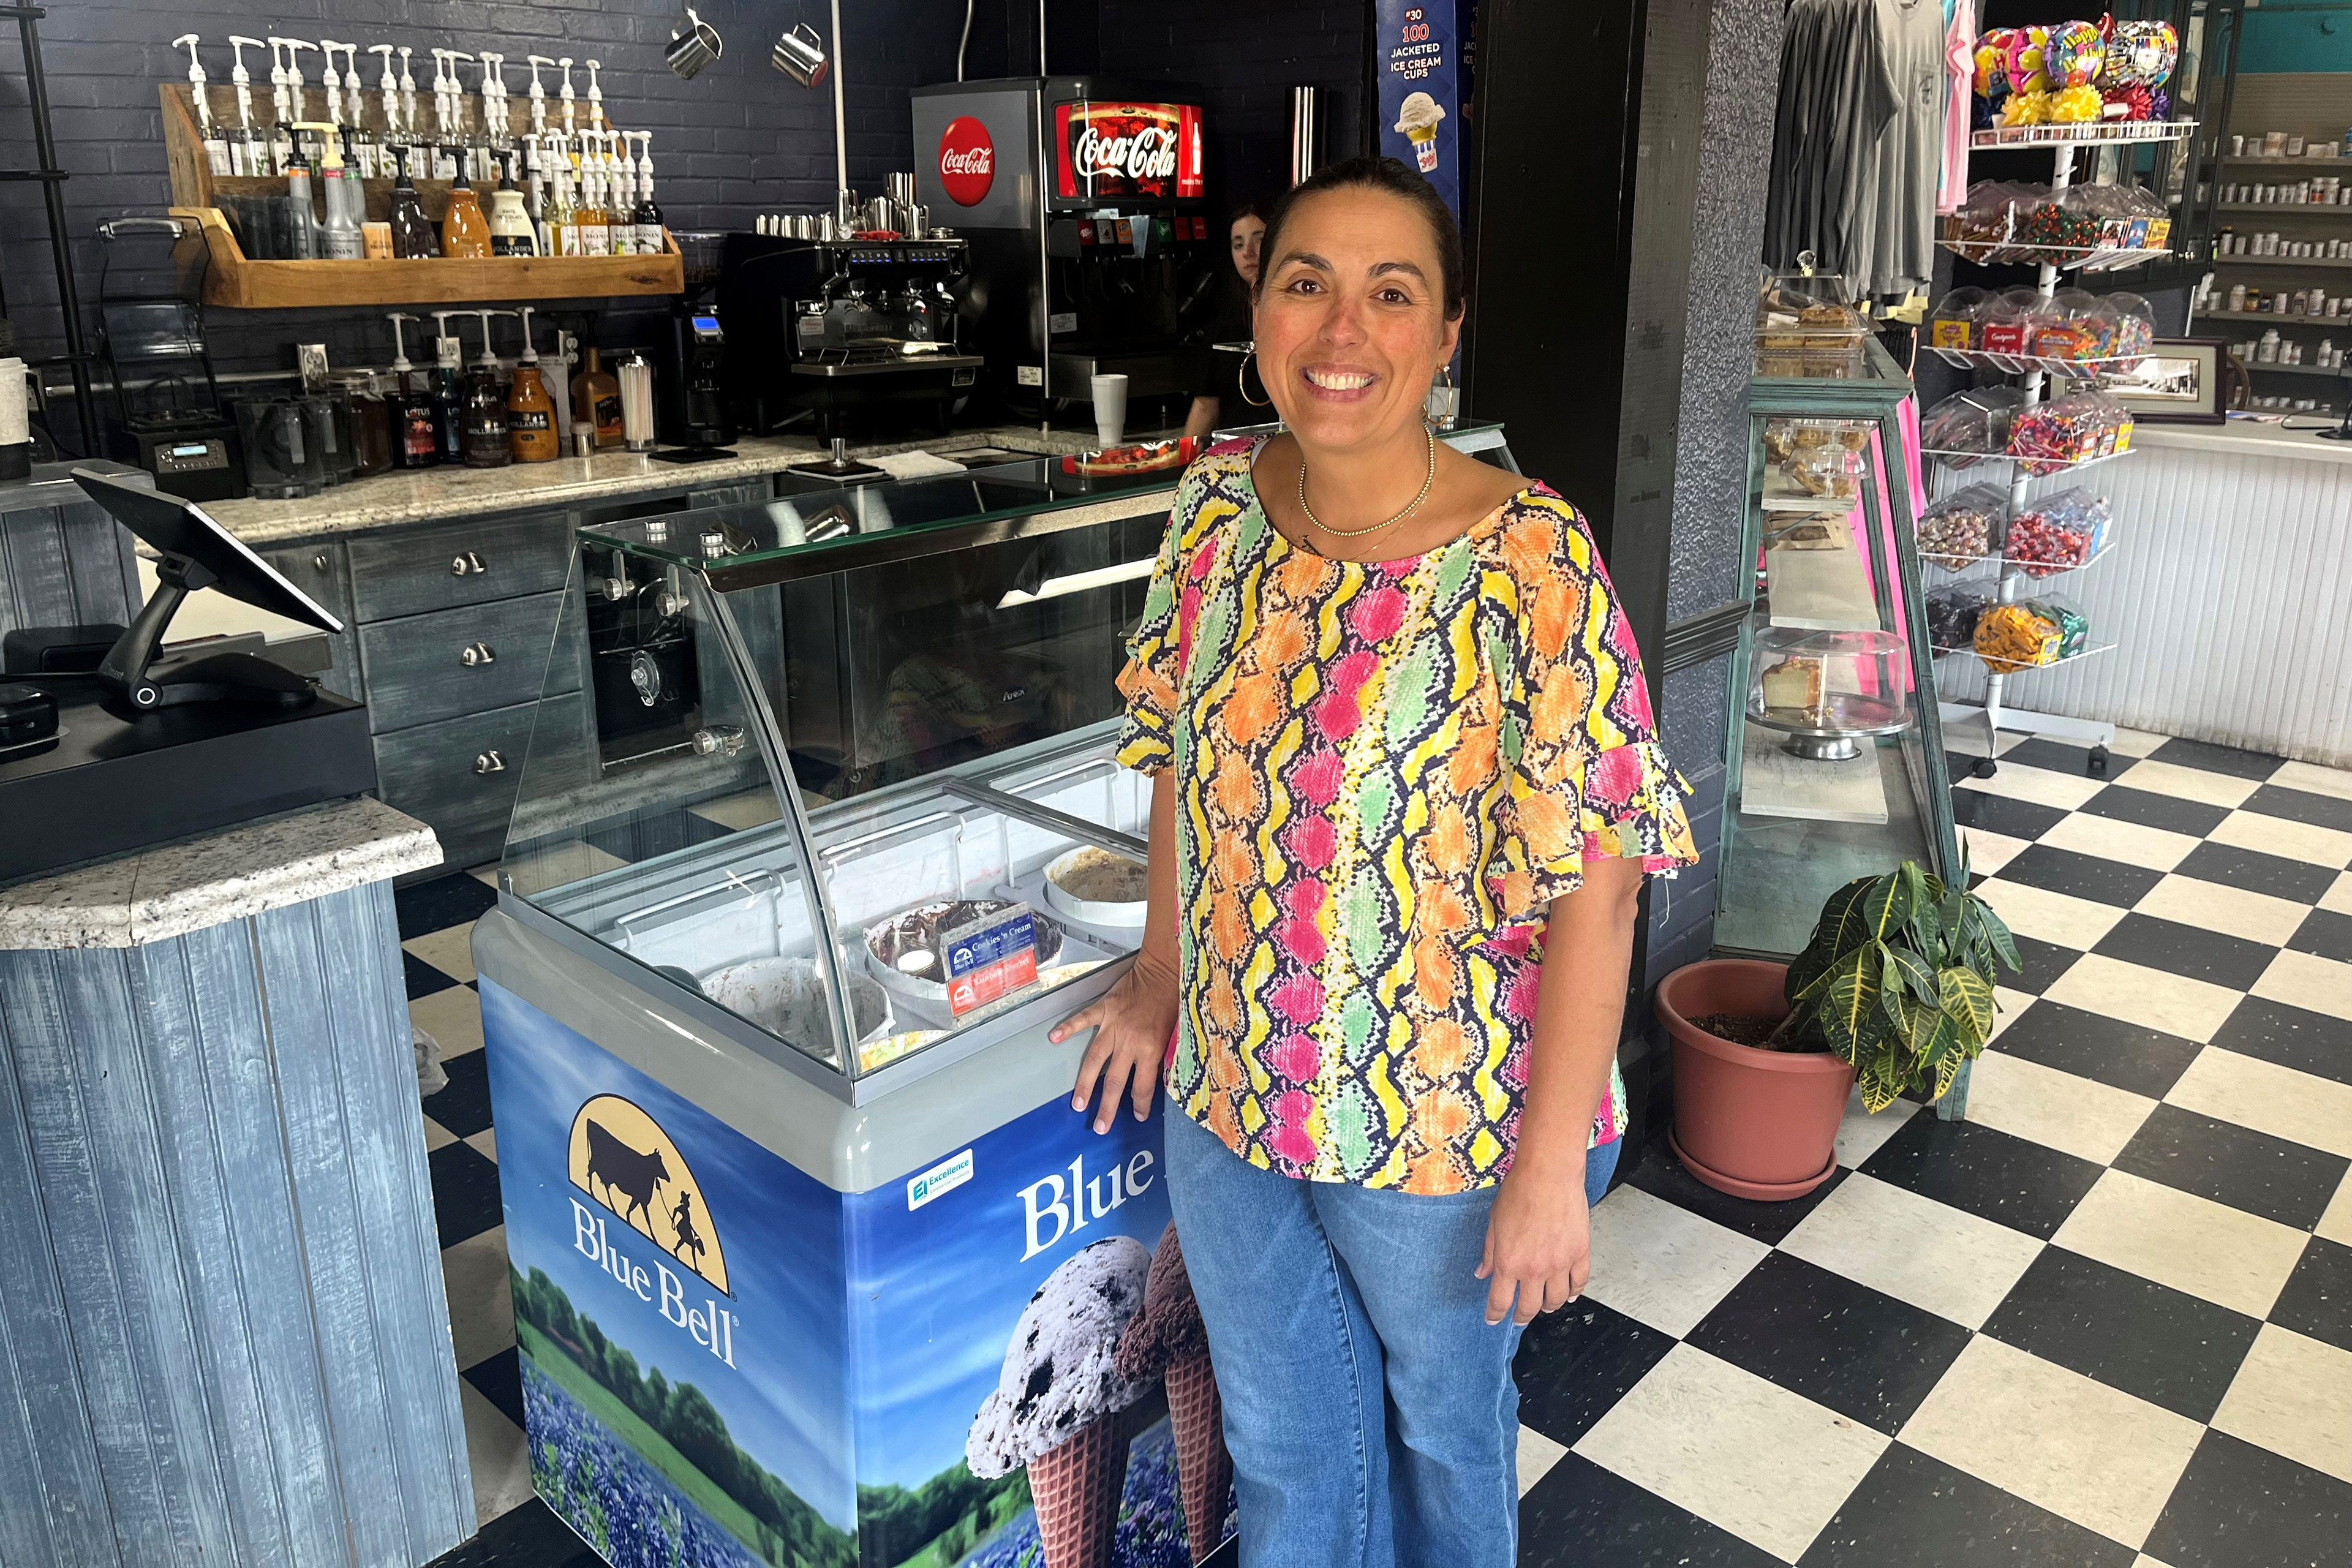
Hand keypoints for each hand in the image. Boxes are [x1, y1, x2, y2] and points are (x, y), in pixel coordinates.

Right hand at [1052, 953, 1178, 1133]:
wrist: (1166, 970)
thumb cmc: (1175, 1001)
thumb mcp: (1176, 1034)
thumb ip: (1163, 1056)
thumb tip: (1156, 1079)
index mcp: (1151, 1049)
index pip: (1143, 1086)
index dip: (1140, 1105)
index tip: (1137, 1117)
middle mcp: (1130, 1041)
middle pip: (1115, 1081)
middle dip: (1106, 1107)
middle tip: (1099, 1127)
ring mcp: (1113, 1025)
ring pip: (1095, 1059)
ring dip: (1085, 1083)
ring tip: (1077, 1103)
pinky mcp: (1104, 1008)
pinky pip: (1083, 1020)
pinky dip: (1067, 1028)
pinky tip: (1054, 1038)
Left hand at [1476, 1158, 1592, 1325]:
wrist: (1549, 1175)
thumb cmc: (1519, 1191)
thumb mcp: (1494, 1223)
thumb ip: (1489, 1252)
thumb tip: (1483, 1272)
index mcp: (1509, 1262)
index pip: (1500, 1301)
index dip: (1495, 1315)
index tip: (1493, 1320)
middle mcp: (1535, 1268)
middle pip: (1530, 1307)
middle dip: (1522, 1317)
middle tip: (1519, 1318)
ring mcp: (1560, 1263)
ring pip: (1556, 1300)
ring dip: (1548, 1307)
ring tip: (1544, 1307)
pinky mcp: (1580, 1253)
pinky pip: (1579, 1282)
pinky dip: (1573, 1292)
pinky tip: (1568, 1294)